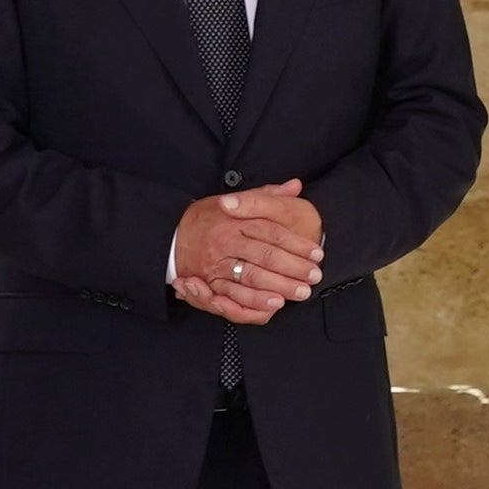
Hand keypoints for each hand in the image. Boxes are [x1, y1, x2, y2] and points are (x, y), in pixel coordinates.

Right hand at [171, 182, 323, 325]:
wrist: (172, 232)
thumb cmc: (210, 216)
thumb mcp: (236, 200)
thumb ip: (266, 196)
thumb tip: (295, 185)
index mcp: (235, 219)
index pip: (273, 232)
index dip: (298, 244)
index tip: (317, 253)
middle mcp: (226, 240)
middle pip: (266, 256)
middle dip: (294, 268)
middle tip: (314, 276)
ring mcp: (216, 263)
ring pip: (253, 276)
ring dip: (279, 286)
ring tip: (300, 291)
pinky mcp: (209, 281)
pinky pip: (234, 294)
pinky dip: (255, 300)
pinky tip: (274, 303)